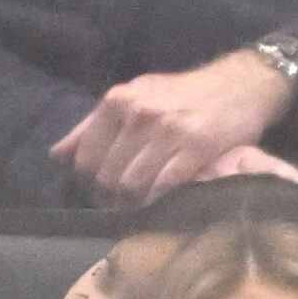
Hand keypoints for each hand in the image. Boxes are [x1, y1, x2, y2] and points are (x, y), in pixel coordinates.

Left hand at [50, 52, 292, 206]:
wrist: (239, 86)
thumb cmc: (184, 94)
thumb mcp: (134, 97)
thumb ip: (94, 125)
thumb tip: (58, 155)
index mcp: (118, 100)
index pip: (87, 155)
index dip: (88, 184)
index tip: (99, 196)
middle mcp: (139, 114)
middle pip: (109, 174)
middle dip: (110, 199)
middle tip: (120, 210)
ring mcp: (169, 131)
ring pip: (134, 184)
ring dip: (133, 205)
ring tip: (138, 212)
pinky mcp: (198, 147)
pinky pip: (166, 186)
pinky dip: (159, 202)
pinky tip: (161, 207)